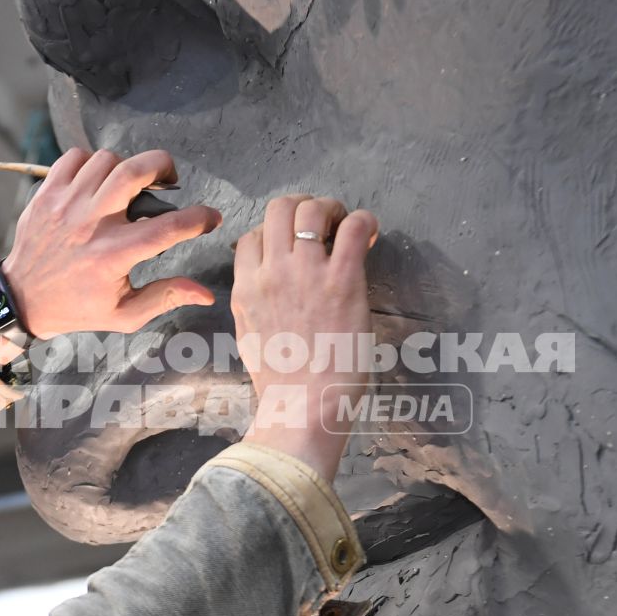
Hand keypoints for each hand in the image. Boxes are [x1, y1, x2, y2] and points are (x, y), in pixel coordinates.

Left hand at [0, 148, 223, 364]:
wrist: (21, 299)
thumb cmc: (78, 308)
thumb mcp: (125, 315)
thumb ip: (166, 298)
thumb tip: (206, 293)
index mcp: (113, 256)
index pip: (168, 228)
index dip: (199, 218)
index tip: (211, 217)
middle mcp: (90, 224)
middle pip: (134, 171)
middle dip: (162, 165)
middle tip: (169, 180)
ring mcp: (65, 204)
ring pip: (106, 160)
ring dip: (127, 167)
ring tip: (130, 186)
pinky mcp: (46, 193)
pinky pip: (74, 157)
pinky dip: (92, 163)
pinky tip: (97, 183)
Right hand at [231, 195, 378, 479]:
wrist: (302, 407)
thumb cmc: (281, 383)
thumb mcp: (249, 336)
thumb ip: (252, 304)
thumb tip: (264, 286)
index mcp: (246, 288)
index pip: (252, 236)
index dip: (277, 233)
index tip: (298, 248)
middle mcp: (272, 272)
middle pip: (279, 208)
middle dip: (304, 208)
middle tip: (325, 227)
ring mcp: (306, 273)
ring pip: (311, 208)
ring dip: (332, 209)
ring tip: (346, 227)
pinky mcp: (342, 281)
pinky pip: (354, 227)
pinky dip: (364, 221)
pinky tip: (369, 234)